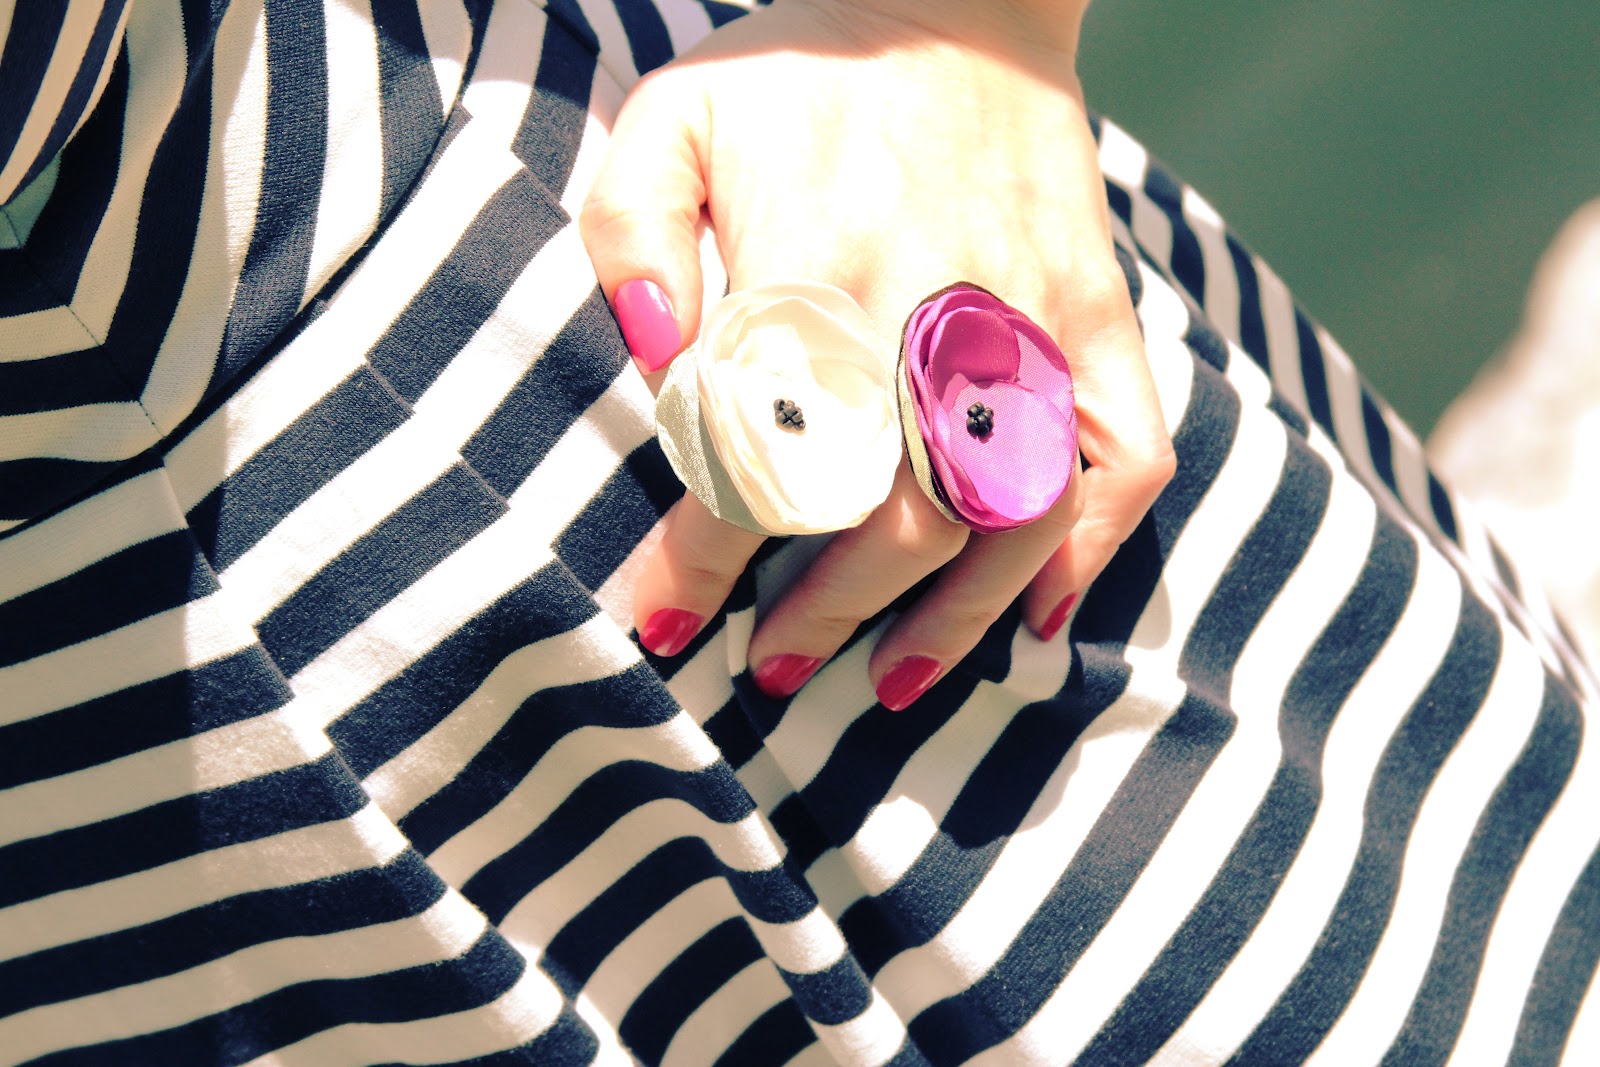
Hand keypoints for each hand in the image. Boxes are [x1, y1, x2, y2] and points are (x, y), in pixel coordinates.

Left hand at [581, 0, 1172, 707]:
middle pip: (896, 511)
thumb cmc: (795, 72)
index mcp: (820, 261)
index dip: (707, 555)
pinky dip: (1085, 553)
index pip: (761, 452)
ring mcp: (1038, 316)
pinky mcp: (1101, 317)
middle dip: (825, 611)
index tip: (665, 619)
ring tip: (882, 684)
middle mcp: (939, 303)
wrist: (954, 1)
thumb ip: (632, 237)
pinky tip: (1030, 620)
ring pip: (1010, 513)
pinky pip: (1124, 458)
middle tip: (770, 665)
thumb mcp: (672, 117)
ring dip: (949, 620)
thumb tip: (660, 367)